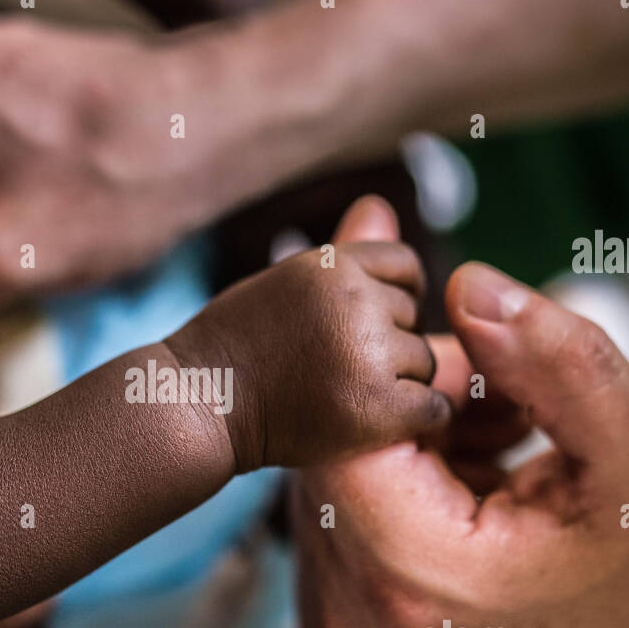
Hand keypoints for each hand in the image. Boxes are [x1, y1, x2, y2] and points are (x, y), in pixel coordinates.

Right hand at [166, 196, 449, 473]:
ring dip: (396, 384)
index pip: (406, 267)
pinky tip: (370, 424)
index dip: (395, 298)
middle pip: (414, 318)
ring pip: (423, 364)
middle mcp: (354, 300)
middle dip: (388, 344)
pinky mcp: (375, 407)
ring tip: (340, 395)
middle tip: (336, 370)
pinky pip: (433, 407)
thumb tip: (381, 204)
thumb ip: (338, 261)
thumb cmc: (233, 348)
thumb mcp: (282, 282)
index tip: (369, 327)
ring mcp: (366, 353)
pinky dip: (411, 419)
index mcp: (332, 264)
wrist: (196, 407)